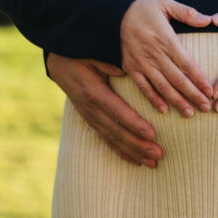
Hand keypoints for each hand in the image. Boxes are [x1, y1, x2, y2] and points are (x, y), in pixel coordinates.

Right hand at [46, 52, 163, 167]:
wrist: (59, 61)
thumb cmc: (80, 54)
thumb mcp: (93, 53)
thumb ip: (108, 63)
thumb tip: (124, 72)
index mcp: (94, 92)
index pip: (117, 111)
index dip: (134, 124)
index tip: (152, 134)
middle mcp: (91, 108)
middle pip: (117, 130)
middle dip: (138, 144)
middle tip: (158, 154)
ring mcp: (90, 116)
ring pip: (113, 139)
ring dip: (133, 152)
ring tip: (152, 163)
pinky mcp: (90, 120)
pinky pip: (106, 139)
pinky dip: (121, 151)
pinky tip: (135, 161)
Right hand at [121, 0, 213, 116]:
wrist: (113, 12)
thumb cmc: (143, 7)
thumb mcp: (165, 2)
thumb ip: (187, 12)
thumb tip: (208, 20)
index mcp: (165, 38)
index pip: (186, 63)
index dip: (199, 79)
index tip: (210, 91)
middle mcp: (153, 53)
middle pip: (177, 78)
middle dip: (192, 94)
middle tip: (206, 108)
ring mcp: (141, 62)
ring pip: (161, 86)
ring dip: (176, 101)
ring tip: (189, 113)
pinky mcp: (130, 67)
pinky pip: (142, 86)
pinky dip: (153, 99)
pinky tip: (164, 110)